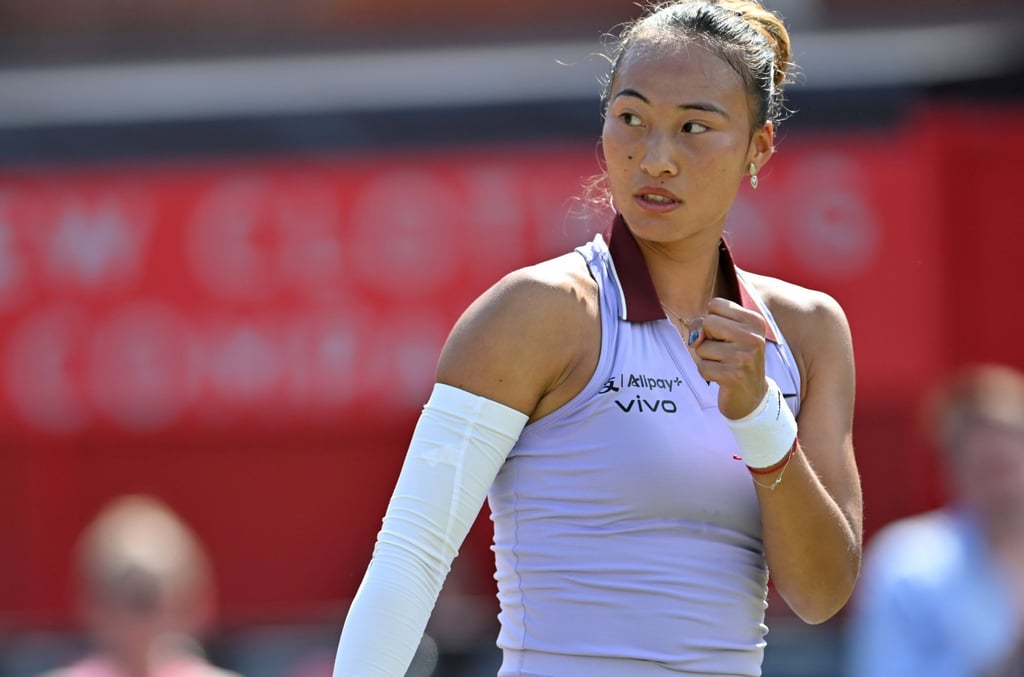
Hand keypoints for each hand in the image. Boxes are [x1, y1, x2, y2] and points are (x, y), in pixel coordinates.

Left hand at [688, 297, 768, 418]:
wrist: (751, 395)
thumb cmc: (733, 358)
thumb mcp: (722, 334)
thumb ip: (703, 324)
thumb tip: (695, 339)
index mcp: (755, 320)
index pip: (715, 304)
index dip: (712, 322)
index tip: (727, 336)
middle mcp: (753, 337)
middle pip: (708, 322)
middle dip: (708, 339)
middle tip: (724, 352)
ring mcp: (744, 357)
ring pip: (702, 346)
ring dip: (707, 358)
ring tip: (725, 365)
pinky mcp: (734, 376)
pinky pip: (702, 367)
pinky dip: (707, 373)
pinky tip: (722, 377)